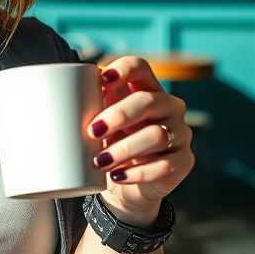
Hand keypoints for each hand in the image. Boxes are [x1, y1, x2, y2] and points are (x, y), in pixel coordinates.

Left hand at [86, 57, 193, 224]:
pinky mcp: (184, 161)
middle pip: (148, 101)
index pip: (140, 67)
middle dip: (118, 115)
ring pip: (156, 135)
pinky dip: (137, 172)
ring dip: (124, 149)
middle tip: (92, 132)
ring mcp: (180, 133)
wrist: (128, 186)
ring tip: (99, 162)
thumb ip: (91, 105)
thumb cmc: (112, 144)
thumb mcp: (101, 123)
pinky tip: (118, 176)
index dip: (123, 69)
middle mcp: (169, 107)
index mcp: (147, 89)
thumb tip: (70, 95)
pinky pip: (164, 166)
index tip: (101, 80)